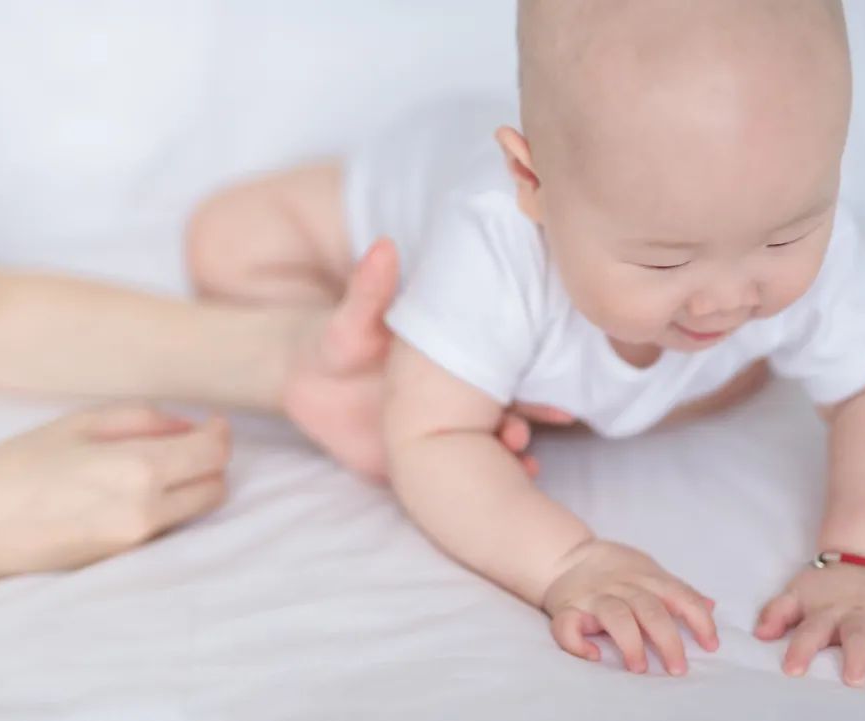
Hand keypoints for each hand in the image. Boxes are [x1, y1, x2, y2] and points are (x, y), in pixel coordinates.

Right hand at [0, 404, 230, 601]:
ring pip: (197, 511)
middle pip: (216, 487)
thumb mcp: (83, 422)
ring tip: (157, 465)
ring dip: (192, 485)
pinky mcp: (126, 559)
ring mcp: (138, 541)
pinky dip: (168, 506)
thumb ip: (147, 419)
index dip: (219, 434)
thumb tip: (189, 426)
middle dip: (210, 461)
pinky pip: (168, 527)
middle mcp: (148, 511)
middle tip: (187, 441)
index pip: (214, 454)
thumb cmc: (21, 466)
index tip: (213, 423)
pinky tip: (134, 490)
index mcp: (140, 470)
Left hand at [284, 238, 573, 479]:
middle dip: (519, 431)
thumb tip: (383, 247)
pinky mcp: (409, 465)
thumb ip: (369, 290)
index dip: (532, 393)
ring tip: (512, 469)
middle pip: (500, 418)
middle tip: (522, 437)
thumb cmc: (336, 340)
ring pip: (477, 451)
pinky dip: (463, 490)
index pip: (501, 379)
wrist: (306, 381)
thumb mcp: (352, 318)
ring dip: (500, 462)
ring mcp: (434, 434)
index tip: (558, 407)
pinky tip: (479, 497)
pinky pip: (440, 479)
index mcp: (449, 366)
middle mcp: (452, 402)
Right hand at [542, 539, 718, 674]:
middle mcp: (621, 586)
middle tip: (677, 668)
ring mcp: (593, 597)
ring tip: (639, 667)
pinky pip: (568, 626)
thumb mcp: (649, 572)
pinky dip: (578, 643)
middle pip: (649, 609)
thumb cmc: (614, 570)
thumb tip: (711, 606)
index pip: (679, 595)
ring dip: (629, 642)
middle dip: (667, 639)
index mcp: (645, 577)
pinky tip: (592, 654)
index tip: (711, 645)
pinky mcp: (566, 609)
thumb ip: (677, 590)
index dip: (698, 619)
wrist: (564, 556)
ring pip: (614, 615)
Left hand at [755, 563, 864, 685]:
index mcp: (828, 611)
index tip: (791, 670)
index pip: (810, 631)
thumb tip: (760, 634)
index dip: (800, 649)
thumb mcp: (795, 594)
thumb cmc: (824, 588)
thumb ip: (777, 613)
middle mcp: (859, 613)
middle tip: (856, 679)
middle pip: (857, 633)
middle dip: (857, 654)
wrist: (858, 560)